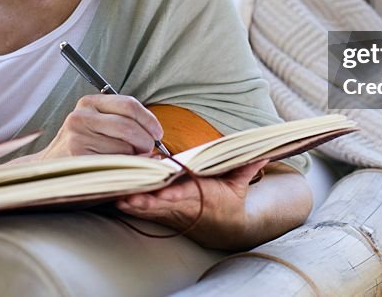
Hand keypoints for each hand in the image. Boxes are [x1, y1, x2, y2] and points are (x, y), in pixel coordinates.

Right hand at [29, 94, 163, 159]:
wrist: (48, 168)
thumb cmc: (82, 145)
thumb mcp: (97, 124)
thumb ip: (123, 121)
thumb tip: (156, 136)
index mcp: (89, 102)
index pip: (129, 105)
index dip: (149, 120)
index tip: (158, 134)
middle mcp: (81, 117)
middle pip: (129, 127)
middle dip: (145, 142)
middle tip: (148, 151)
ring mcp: (77, 138)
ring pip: (123, 148)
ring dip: (134, 158)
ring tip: (128, 160)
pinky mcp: (78, 159)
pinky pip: (114, 164)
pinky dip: (125, 169)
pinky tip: (121, 170)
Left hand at [114, 159, 269, 248]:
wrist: (225, 229)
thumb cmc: (229, 201)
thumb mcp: (239, 184)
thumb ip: (246, 166)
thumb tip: (262, 152)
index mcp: (203, 195)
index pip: (187, 194)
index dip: (174, 194)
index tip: (164, 192)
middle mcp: (185, 205)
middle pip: (163, 203)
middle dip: (147, 200)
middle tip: (129, 195)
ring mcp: (173, 212)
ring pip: (151, 209)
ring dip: (135, 204)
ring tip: (119, 198)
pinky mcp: (165, 215)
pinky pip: (146, 212)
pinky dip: (133, 208)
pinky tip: (118, 201)